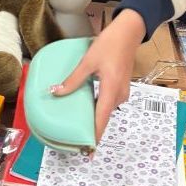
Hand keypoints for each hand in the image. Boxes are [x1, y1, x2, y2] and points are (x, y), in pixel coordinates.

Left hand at [54, 9, 146, 142]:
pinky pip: (108, 102)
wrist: (128, 32)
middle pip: (104, 118)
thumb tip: (56, 91)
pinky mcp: (121, 87)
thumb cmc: (109, 45)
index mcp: (111, 91)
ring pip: (106, 110)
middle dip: (92, 129)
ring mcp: (122, 92)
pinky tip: (88, 106)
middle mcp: (119, 95)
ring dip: (95, 117)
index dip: (94, 137)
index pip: (101, 120)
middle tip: (78, 139)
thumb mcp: (88, 62)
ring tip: (80, 124)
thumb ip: (73, 80)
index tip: (88, 153)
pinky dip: (99, 107)